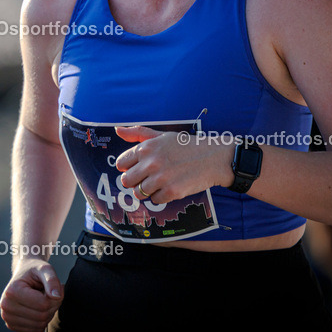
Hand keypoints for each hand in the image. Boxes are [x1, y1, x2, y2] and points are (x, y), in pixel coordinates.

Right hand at [0, 257, 62, 331]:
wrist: (23, 274)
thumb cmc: (35, 271)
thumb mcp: (45, 269)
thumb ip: (52, 280)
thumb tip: (57, 296)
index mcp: (11, 291)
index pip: (43, 304)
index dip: (55, 297)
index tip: (54, 287)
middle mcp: (5, 306)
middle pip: (41, 317)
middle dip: (52, 306)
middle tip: (52, 293)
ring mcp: (7, 317)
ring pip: (40, 325)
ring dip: (48, 313)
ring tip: (44, 299)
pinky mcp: (12, 325)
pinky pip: (36, 329)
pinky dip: (42, 320)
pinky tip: (39, 308)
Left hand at [114, 127, 232, 201]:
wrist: (213, 158)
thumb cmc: (186, 146)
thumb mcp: (161, 135)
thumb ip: (137, 133)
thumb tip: (117, 130)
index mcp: (146, 148)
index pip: (121, 164)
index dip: (128, 167)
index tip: (138, 168)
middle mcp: (151, 163)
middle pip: (126, 181)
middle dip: (134, 181)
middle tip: (147, 178)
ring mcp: (161, 178)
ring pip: (138, 193)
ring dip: (147, 190)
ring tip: (159, 183)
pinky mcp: (172, 191)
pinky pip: (155, 200)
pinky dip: (161, 197)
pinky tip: (170, 187)